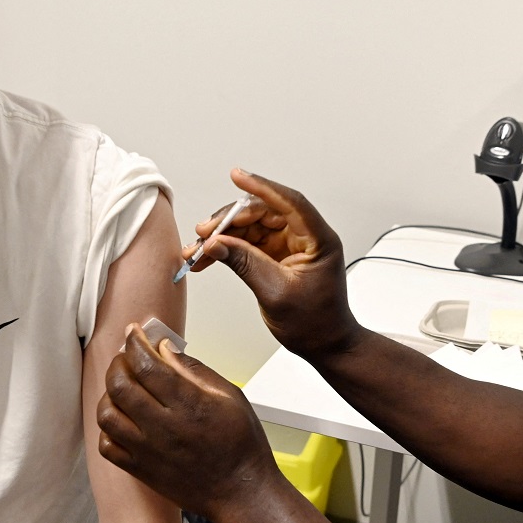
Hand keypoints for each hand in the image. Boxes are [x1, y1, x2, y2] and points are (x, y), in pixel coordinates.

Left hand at [97, 325, 281, 522]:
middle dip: (119, 362)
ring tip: (124, 387)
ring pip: (106, 413)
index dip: (135, 342)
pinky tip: (124, 419)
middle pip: (120, 384)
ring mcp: (148, 451)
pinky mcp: (140, 470)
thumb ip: (193, 370)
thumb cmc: (242, 445)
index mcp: (188, 404)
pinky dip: (108, 427)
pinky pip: (107, 445)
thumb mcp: (230, 396)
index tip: (134, 332)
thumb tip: (164, 349)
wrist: (241, 492)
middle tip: (129, 356)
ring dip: (110, 393)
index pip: (146, 364)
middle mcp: (163, 427)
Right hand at [187, 168, 360, 359]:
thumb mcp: (276, 293)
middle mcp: (306, 237)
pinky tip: (207, 257)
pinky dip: (228, 249)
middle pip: (264, 213)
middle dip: (230, 220)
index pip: (290, 203)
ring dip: (223, 236)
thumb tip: (216, 244)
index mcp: (318, 240)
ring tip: (197, 250)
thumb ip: (245, 264)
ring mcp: (291, 245)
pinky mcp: (278, 256)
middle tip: (203, 233)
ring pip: (252, 227)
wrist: (325, 345)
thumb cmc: (316, 324)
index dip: (262, 187)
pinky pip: (249, 243)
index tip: (237, 176)